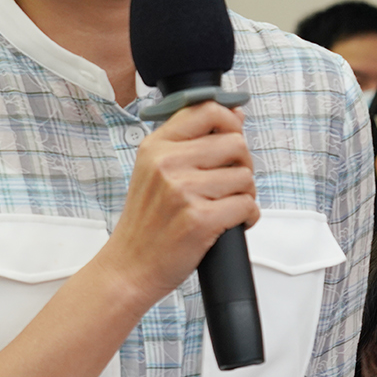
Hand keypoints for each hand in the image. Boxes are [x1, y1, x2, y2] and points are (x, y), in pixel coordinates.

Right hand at [99, 102, 258, 306]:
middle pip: (235, 143)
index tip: (232, 136)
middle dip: (242, 165)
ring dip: (245, 194)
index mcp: (156, 146)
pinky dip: (247, 217)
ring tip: (226, 206)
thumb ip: (191, 141)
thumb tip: (235, 115)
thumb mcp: (154, 171)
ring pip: (245, 177)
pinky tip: (230, 223)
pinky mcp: (200, 219)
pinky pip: (247, 205)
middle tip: (229, 183)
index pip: (206, 109)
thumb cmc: (145, 223)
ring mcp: (183, 191)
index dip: (230, 121)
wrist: (129, 267)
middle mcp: (167, 163)